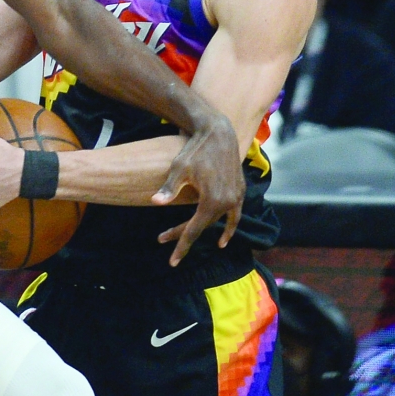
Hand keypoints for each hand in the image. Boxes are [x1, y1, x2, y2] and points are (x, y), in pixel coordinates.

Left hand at [151, 111, 243, 265]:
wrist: (218, 133)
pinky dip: (229, 227)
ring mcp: (236, 198)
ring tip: (185, 242)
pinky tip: (222, 239)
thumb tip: (155, 202)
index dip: (181, 247)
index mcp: (211, 202)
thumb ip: (169, 189)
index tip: (172, 261)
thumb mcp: (179, 169)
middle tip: (163, 239)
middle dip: (183, 235)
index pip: (193, 231)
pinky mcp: (240, 191)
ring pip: (216, 222)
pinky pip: (234, 215)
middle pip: (202, 226)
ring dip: (202, 231)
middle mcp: (227, 203)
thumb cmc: (195, 150)